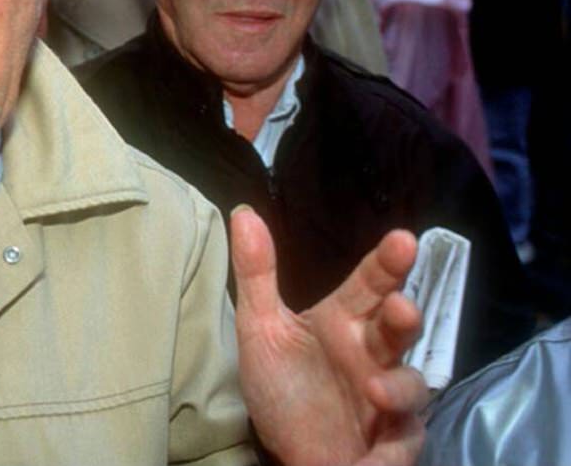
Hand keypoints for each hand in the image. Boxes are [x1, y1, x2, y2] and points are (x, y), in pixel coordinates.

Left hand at [231, 206, 427, 465]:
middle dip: (405, 317)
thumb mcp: (261, 331)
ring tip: (375, 389)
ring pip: (411, 383)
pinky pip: (406, 438)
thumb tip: (243, 213)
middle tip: (401, 305)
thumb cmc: (283, 388)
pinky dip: (394, 446)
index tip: (402, 240)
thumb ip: (256, 274)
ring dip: (400, 386)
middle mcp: (373, 353)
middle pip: (398, 327)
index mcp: (343, 322)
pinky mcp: (395, 442)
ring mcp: (389, 397)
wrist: (290, 454)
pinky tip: (374, 451)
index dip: (386, 264)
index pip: (369, 285)